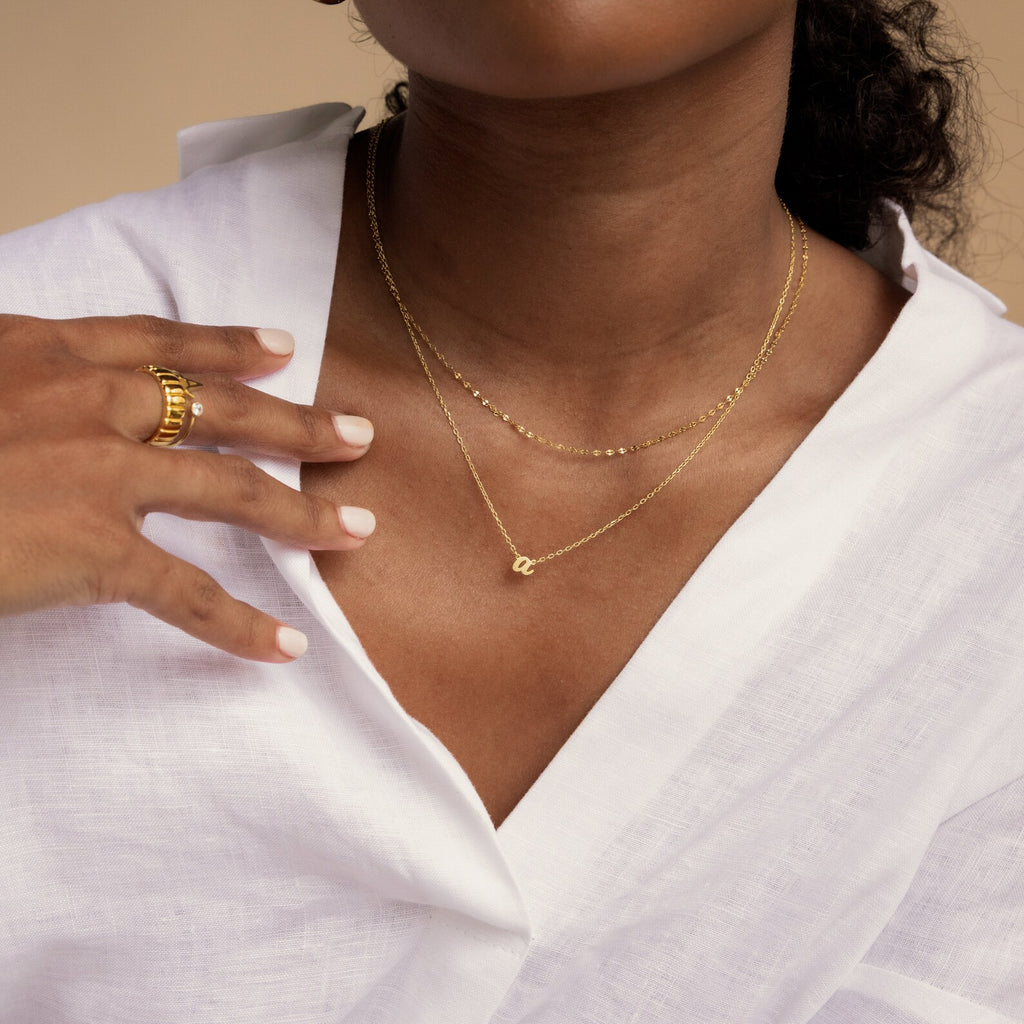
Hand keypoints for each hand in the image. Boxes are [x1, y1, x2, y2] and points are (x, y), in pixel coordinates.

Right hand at [0, 314, 374, 661]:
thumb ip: (11, 381)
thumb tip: (35, 395)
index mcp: (43, 353)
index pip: (158, 342)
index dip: (227, 344)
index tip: (282, 350)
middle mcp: (86, 402)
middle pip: (222, 409)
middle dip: (299, 423)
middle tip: (358, 434)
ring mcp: (97, 474)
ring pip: (231, 491)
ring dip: (304, 513)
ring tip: (359, 529)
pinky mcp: (91, 550)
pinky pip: (186, 594)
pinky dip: (240, 625)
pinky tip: (285, 647)